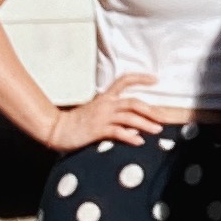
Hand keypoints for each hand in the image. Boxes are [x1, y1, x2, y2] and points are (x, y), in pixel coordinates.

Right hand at [44, 74, 161, 150]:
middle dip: (151, 110)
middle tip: (163, 117)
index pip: (124, 81)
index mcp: (105, 97)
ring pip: (129, 117)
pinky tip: (139, 142)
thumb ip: (113, 115)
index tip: (155, 79)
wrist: (56, 129)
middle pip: (133, 102)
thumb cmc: (76, 122)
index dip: (140, 78)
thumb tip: (134, 125)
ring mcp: (102, 117)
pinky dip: (130, 137)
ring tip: (157, 130)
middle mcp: (105, 105)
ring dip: (145, 124)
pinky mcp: (97, 130)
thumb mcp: (95, 112)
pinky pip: (117, 132)